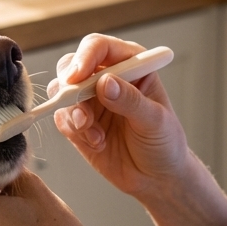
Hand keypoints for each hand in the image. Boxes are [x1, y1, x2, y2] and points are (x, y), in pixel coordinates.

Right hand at [51, 34, 188, 202]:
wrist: (156, 178)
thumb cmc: (164, 143)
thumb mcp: (155, 121)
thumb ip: (130, 101)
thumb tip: (105, 83)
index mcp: (130, 65)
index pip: (99, 47)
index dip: (84, 57)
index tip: (77, 78)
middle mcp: (106, 77)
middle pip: (71, 65)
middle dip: (70, 87)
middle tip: (80, 111)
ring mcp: (90, 100)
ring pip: (61, 92)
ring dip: (74, 114)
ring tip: (95, 135)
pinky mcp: (78, 122)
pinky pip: (62, 118)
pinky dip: (75, 131)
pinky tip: (98, 143)